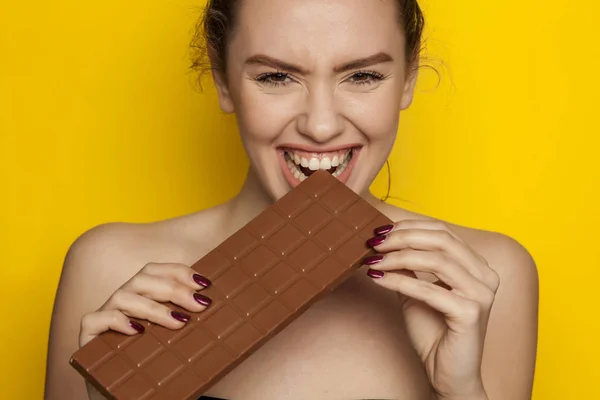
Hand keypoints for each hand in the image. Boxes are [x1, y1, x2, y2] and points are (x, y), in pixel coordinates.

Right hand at [78, 262, 212, 398]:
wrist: (122, 398)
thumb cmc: (152, 369)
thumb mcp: (173, 342)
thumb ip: (186, 322)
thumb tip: (212, 306)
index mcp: (140, 297)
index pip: (155, 271)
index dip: (179, 272)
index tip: (204, 283)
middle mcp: (120, 302)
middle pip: (142, 280)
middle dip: (174, 289)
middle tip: (200, 304)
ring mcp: (102, 317)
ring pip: (123, 296)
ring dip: (154, 307)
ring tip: (179, 322)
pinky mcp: (87, 336)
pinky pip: (95, 319)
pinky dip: (118, 320)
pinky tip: (139, 331)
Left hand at [363, 220, 498, 399]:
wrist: (447, 374)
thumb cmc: (433, 333)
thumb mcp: (416, 291)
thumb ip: (408, 267)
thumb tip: (383, 242)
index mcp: (476, 266)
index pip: (443, 231)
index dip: (409, 226)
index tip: (380, 229)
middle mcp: (485, 275)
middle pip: (441, 239)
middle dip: (402, 237)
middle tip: (374, 241)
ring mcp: (481, 294)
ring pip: (436, 260)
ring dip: (398, 257)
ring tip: (373, 259)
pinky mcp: (471, 313)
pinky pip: (429, 290)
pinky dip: (399, 281)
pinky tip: (377, 279)